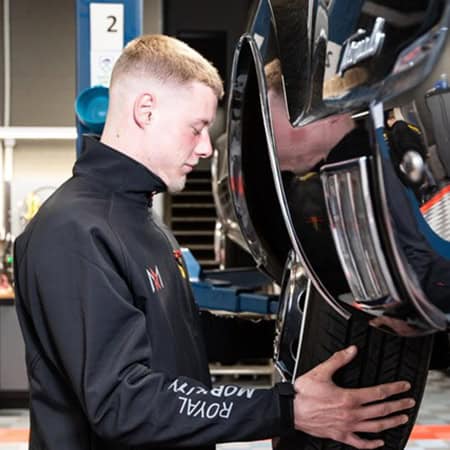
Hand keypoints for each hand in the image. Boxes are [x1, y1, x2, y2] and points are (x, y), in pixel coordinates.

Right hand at [293, 345, 414, 448]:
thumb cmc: (304, 392)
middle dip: (398, 405)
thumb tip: (352, 350)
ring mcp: (347, 427)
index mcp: (349, 397)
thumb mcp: (321, 371)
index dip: (393, 389)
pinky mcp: (340, 435)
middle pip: (381, 410)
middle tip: (409, 402)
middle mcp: (351, 414)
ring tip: (402, 419)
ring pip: (375, 427)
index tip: (403, 387)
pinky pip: (360, 443)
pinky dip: (372, 444)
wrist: (291, 410)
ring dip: (391, 423)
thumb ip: (338, 360)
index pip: (378, 393)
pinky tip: (380, 442)